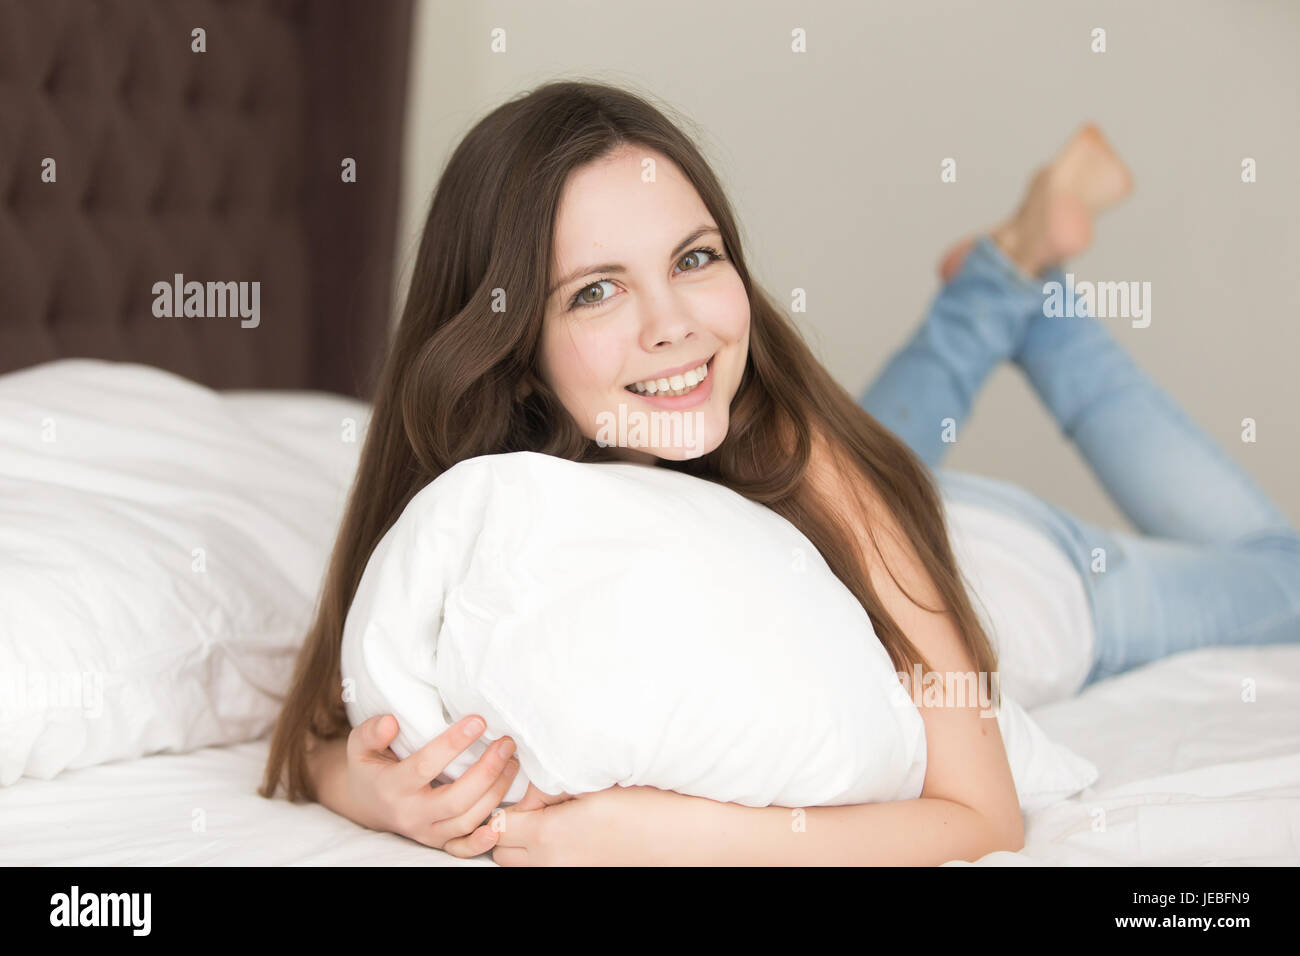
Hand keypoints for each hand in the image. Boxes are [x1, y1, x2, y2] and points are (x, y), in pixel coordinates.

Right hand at [345, 713, 519, 856]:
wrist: (366, 802)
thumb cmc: (371, 766)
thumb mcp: (360, 745)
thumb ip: (371, 732)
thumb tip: (391, 722)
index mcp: (392, 786)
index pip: (425, 766)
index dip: (453, 743)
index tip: (479, 721)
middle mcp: (410, 813)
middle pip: (456, 799)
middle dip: (487, 771)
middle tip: (506, 743)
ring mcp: (425, 831)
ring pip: (466, 821)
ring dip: (495, 793)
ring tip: (511, 763)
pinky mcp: (437, 842)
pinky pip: (461, 849)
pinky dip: (482, 841)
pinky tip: (501, 822)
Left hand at [492, 784, 716, 865]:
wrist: (678, 836)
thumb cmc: (642, 805)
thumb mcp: (589, 781)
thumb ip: (548, 784)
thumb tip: (527, 787)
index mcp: (548, 836)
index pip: (497, 825)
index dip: (506, 804)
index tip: (528, 791)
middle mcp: (551, 864)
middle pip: (501, 851)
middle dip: (510, 827)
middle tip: (535, 805)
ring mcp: (565, 875)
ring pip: (521, 865)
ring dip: (525, 843)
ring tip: (552, 820)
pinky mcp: (580, 877)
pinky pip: (544, 869)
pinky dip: (545, 854)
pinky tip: (569, 834)